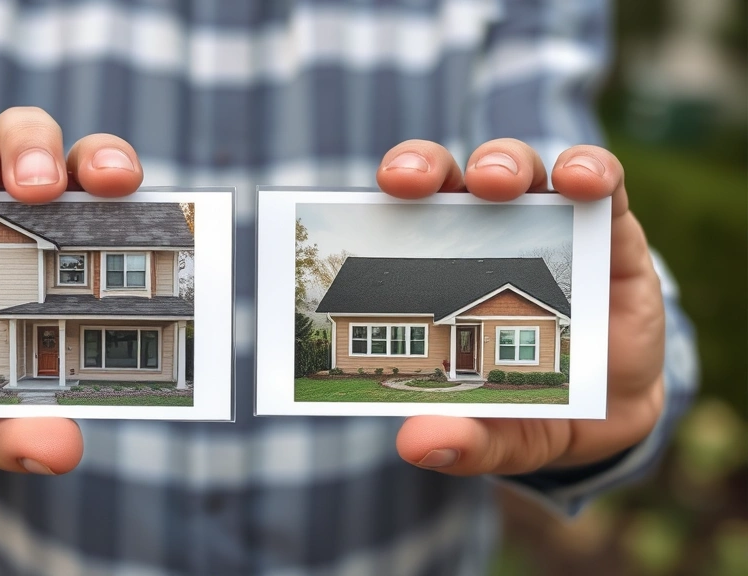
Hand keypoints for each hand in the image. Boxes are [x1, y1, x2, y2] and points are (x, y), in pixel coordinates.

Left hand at [377, 139, 664, 474]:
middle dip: (426, 165)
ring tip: (495, 183)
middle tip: (409, 181)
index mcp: (445, 272)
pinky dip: (591, 169)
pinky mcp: (611, 229)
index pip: (404, 219)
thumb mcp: (501, 436)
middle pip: (450, 178)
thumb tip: (416, 446)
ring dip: (502, 162)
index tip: (363, 201)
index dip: (378, 203)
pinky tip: (583, 181)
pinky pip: (602, 182)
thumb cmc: (535, 409)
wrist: (613, 416)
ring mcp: (549, 226)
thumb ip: (464, 439)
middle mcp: (490, 235)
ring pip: (519, 167)